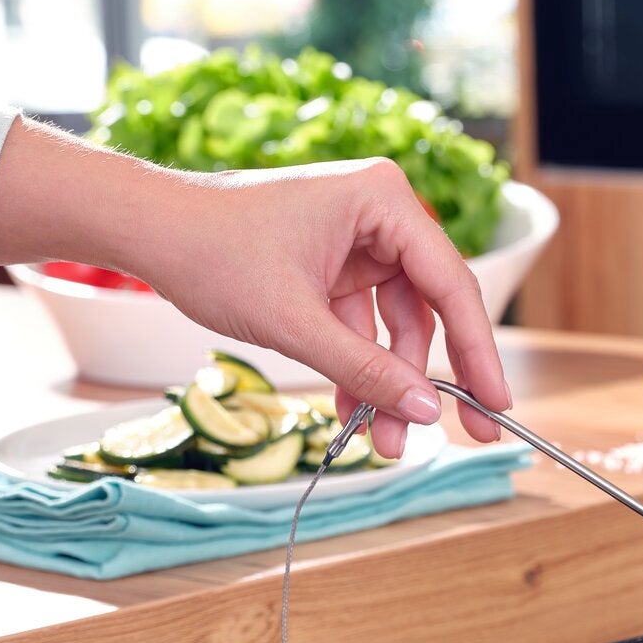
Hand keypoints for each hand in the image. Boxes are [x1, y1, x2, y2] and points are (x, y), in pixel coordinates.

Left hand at [0, 120, 511, 457]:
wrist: (146, 231)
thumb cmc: (211, 251)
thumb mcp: (294, 322)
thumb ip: (365, 369)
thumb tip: (425, 411)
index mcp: (383, 201)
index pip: (452, 283)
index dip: (478, 350)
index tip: (497, 403)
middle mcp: (381, 215)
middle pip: (432, 308)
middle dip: (433, 377)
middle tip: (469, 432)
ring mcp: (359, 242)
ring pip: (399, 327)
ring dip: (391, 384)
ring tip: (384, 441)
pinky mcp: (336, 267)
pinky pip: (366, 328)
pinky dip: (361, 370)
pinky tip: (359, 415)